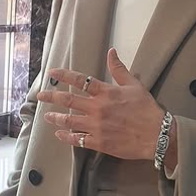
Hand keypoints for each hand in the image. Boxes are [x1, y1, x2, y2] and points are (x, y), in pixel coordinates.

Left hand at [37, 48, 165, 160]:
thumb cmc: (146, 109)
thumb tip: (111, 52)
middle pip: (68, 100)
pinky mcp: (98, 142)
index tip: (52, 72)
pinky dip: (66, 137)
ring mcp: (96, 127)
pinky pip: (77, 140)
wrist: (155, 134)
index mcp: (105, 93)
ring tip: (47, 116)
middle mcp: (97, 108)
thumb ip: (119, 69)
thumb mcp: (134, 85)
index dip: (64, 75)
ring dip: (56, 118)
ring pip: (69, 121)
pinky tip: (59, 134)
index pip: (80, 81)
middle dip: (51, 97)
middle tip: (40, 96)